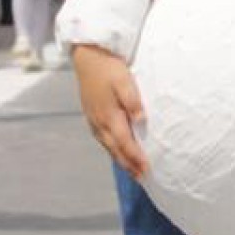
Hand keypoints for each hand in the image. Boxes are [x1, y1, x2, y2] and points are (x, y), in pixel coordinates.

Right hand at [71, 45, 147, 178]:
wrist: (87, 56)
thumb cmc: (108, 67)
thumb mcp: (124, 81)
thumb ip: (133, 101)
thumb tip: (141, 120)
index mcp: (108, 116)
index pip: (125, 144)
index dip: (136, 159)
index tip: (147, 170)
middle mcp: (99, 123)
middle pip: (116, 150)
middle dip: (129, 165)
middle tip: (142, 178)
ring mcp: (93, 120)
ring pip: (108, 146)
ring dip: (120, 159)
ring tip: (133, 170)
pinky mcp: (92, 115)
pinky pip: (103, 139)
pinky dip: (112, 149)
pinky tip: (118, 150)